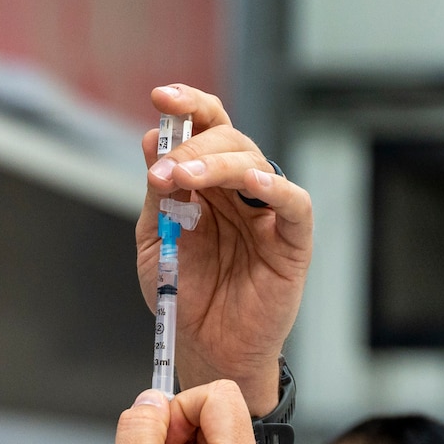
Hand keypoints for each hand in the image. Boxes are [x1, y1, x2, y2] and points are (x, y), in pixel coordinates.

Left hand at [137, 85, 312, 414]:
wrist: (204, 346)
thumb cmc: (183, 293)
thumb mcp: (154, 239)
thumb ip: (157, 193)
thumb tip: (150, 140)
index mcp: (207, 182)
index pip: (205, 127)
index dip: (188, 105)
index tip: (160, 96)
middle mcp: (240, 189)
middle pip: (228, 138)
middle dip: (192, 145)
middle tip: (162, 170)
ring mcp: (267, 212)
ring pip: (255, 163)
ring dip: (218, 162)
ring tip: (184, 176)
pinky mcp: (292, 240)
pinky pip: (293, 203)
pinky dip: (275, 187)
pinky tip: (252, 182)